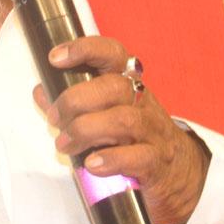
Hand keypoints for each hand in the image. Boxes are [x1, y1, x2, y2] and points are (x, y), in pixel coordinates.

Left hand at [32, 36, 210, 223]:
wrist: (181, 173)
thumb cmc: (136, 138)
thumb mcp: (107, 114)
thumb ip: (74, 103)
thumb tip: (42, 91)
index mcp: (130, 86)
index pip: (114, 55)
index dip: (85, 50)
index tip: (56, 57)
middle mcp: (144, 103)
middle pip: (114, 88)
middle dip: (76, 100)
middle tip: (55, 118)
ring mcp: (153, 132)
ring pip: (123, 120)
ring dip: (86, 130)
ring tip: (65, 144)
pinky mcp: (157, 163)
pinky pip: (138, 157)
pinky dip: (111, 159)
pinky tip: (92, 164)